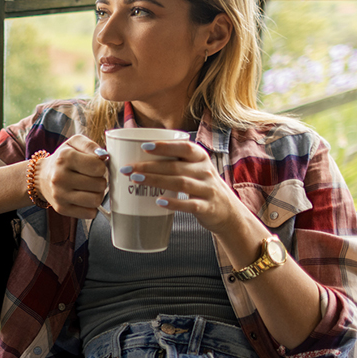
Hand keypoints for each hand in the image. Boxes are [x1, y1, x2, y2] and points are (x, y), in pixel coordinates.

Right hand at [35, 135, 108, 218]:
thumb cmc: (62, 159)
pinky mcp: (61, 209)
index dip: (101, 167)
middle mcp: (60, 177)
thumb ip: (90, 145)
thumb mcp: (74, 143)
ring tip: (90, 188)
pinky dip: (91, 207)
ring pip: (96, 200)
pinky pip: (89, 213)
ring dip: (98, 194)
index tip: (95, 166)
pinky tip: (84, 198)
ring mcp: (60, 195)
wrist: (41, 177)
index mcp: (64, 158)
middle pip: (100, 185)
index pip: (99, 167)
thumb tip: (104, 156)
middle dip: (100, 180)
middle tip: (92, 178)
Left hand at [122, 140, 251, 236]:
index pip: (184, 147)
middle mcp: (205, 171)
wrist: (228, 211)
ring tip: (136, 180)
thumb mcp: (195, 169)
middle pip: (176, 166)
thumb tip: (139, 155)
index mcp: (200, 158)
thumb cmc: (202, 186)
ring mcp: (207, 189)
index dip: (165, 146)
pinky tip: (159, 201)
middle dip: (149, 167)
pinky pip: (190, 204)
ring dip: (156, 181)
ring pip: (180, 183)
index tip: (144, 147)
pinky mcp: (207, 207)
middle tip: (128, 169)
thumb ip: (175, 161)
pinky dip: (174, 203)